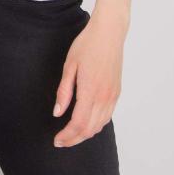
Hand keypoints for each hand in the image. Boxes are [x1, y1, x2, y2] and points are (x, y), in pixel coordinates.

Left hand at [52, 11, 127, 146]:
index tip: (57, 140)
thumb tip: (58, 112)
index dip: (67, 136)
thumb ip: (64, 91)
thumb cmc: (87, 44)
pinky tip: (87, 122)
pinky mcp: (116, 92)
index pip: (78, 124)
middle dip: (74, 139)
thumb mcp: (70, 65)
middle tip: (61, 141)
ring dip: (85, 134)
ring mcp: (112, 95)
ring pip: (100, 125)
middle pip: (89, 129)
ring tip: (71, 134)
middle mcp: (104, 97)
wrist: (109, 32)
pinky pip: (107, 116)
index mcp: (90, 90)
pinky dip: (96, 125)